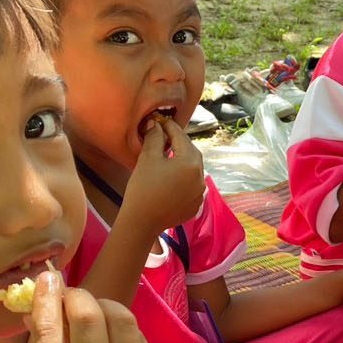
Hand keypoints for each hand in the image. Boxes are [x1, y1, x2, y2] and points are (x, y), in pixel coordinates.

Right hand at [28, 272, 163, 342]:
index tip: (47, 279)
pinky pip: (139, 339)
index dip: (47, 297)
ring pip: (121, 319)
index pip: (49, 329)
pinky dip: (124, 327)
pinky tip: (113, 333)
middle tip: (70, 296)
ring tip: (94, 310)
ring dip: (104, 305)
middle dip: (76, 296)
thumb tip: (41, 306)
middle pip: (87, 316)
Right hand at [122, 116, 206, 235]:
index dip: (170, 127)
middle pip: (191, 153)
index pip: (182, 138)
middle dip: (179, 143)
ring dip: (183, 160)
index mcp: (191, 163)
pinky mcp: (195, 205)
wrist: (142, 221)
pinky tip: (173, 176)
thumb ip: (155, 138)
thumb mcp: (148, 158)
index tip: (161, 121)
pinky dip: (184, 177)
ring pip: (193, 169)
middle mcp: (201, 177)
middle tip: (165, 136)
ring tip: (169, 155)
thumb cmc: (143, 187)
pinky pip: (192, 185)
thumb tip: (156, 124)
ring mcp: (200, 193)